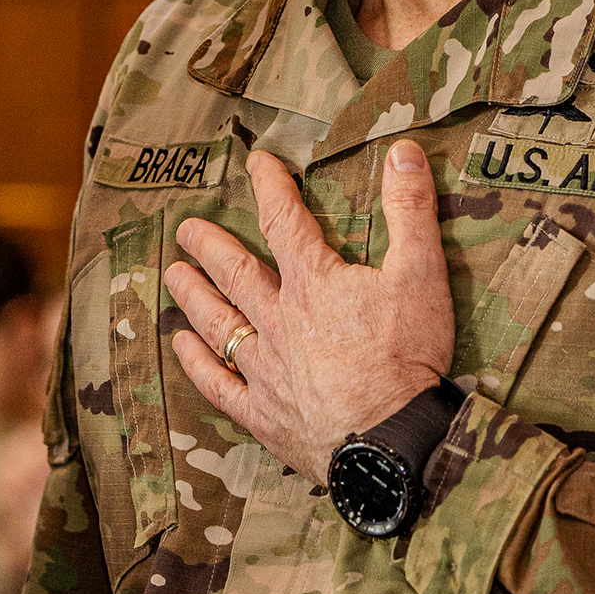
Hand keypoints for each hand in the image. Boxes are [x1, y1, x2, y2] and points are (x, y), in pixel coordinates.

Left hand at [167, 142, 455, 482]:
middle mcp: (279, 321)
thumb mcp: (422, 274)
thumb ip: (410, 210)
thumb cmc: (409, 358)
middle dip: (209, 245)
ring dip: (193, 295)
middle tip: (185, 228)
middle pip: (235, 272)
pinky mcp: (263, 414)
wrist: (392, 442)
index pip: (285, 220)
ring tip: (172, 274)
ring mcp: (266, 369)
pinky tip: (180, 346)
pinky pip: (218, 384)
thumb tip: (403, 152)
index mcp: (314, 284)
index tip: (255, 163)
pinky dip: (196, 363)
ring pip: (218, 323)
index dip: (270, 185)